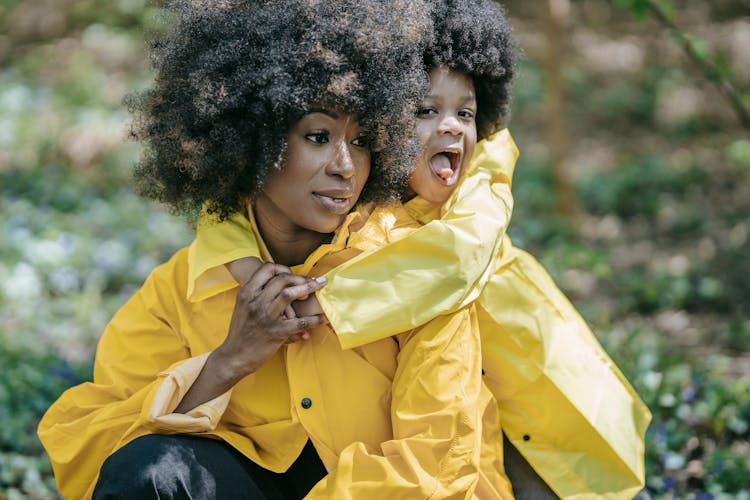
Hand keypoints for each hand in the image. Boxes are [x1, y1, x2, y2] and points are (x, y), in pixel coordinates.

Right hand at [215, 262, 326, 381]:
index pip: (267, 269)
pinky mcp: (276, 332)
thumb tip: (278, 283)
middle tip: (314, 281)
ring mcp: (266, 316)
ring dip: (308, 288)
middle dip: (301, 277)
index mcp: (247, 293)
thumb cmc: (240, 331)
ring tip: (321, 286)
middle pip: (282, 279)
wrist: (234, 356)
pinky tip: (321, 318)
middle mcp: (255, 302)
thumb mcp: (242, 306)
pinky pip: (299, 322)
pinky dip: (313, 319)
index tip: (293, 276)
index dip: (284, 269)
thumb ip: (256, 293)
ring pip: (289, 294)